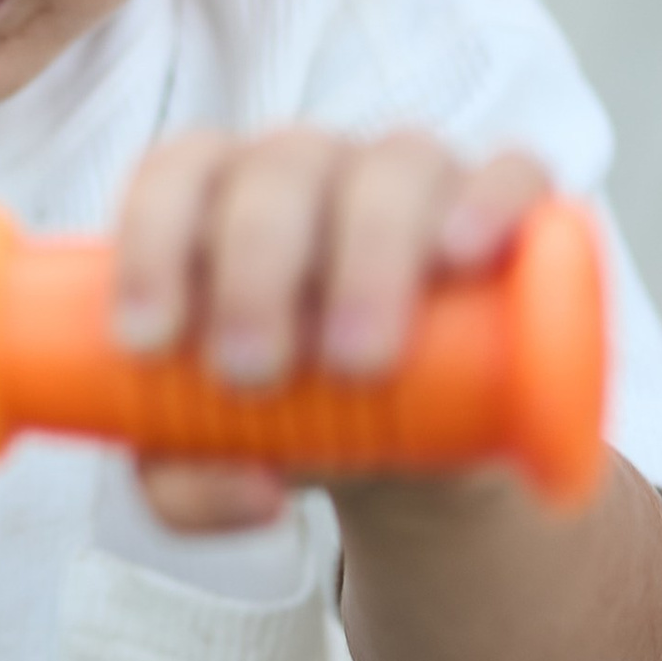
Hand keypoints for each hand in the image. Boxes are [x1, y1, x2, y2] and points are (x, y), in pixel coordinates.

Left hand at [110, 127, 548, 534]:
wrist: (417, 447)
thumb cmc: (289, 418)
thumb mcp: (213, 462)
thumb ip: (186, 489)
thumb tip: (254, 492)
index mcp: (220, 198)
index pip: (174, 176)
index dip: (151, 245)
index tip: (151, 344)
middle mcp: (314, 168)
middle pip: (277, 176)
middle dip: (255, 275)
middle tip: (252, 376)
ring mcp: (415, 178)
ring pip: (391, 173)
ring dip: (366, 259)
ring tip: (356, 362)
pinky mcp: (510, 205)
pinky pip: (511, 174)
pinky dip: (489, 203)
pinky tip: (462, 256)